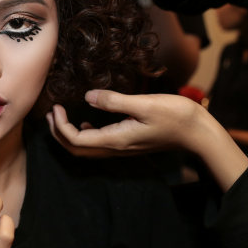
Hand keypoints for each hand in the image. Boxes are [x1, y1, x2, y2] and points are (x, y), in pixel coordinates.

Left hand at [47, 90, 210, 157]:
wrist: (197, 133)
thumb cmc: (174, 116)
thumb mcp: (143, 104)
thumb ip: (114, 101)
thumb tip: (87, 97)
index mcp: (114, 139)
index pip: (75, 140)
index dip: (59, 126)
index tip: (56, 107)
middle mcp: (115, 148)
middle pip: (75, 150)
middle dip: (57, 133)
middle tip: (50, 112)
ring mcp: (121, 148)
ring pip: (85, 149)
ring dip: (68, 134)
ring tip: (59, 116)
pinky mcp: (127, 143)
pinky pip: (98, 145)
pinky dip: (84, 135)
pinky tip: (86, 121)